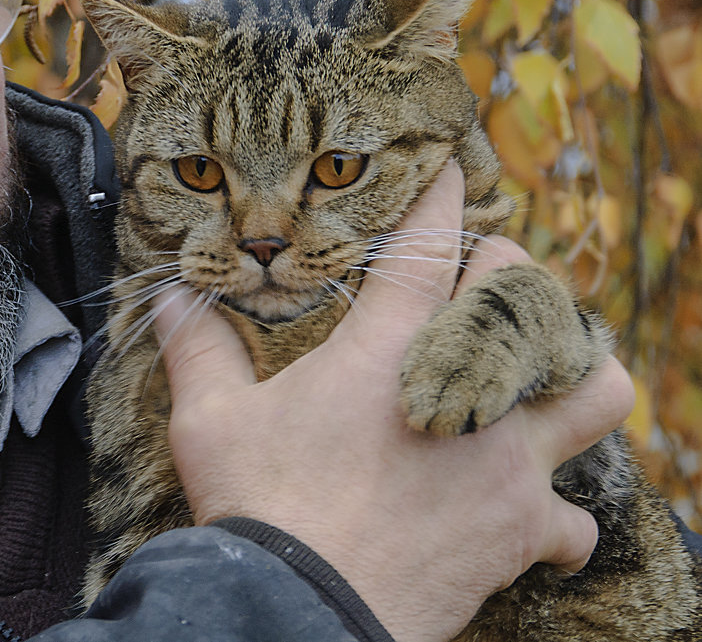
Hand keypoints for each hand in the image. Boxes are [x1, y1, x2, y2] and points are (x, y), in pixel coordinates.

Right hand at [154, 163, 633, 641]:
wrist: (302, 608)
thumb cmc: (258, 506)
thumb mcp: (211, 421)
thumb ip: (199, 350)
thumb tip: (171, 300)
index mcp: (386, 350)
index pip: (423, 245)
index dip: (437, 197)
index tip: (446, 169)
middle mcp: (463, 390)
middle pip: (528, 295)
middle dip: (512, 276)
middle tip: (482, 289)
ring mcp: (505, 459)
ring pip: (596, 390)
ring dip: (576, 379)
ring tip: (541, 385)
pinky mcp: (520, 528)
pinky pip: (572, 519)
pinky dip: (557, 519)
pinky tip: (527, 520)